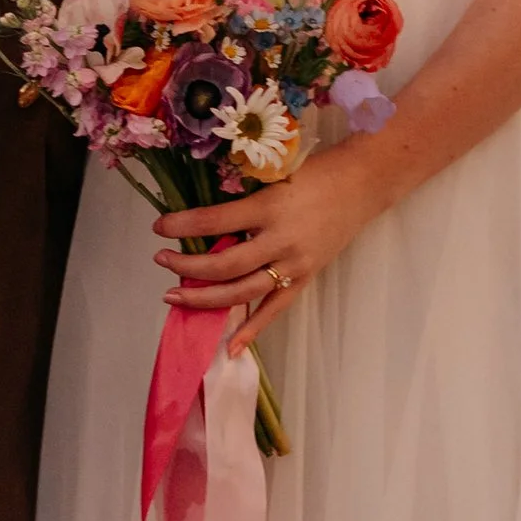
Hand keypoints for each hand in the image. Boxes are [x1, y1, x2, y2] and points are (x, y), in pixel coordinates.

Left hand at [155, 153, 379, 355]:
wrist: (361, 185)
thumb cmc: (314, 173)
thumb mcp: (273, 178)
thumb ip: (241, 202)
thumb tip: (201, 222)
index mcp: (269, 208)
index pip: (216, 221)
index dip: (183, 226)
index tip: (159, 228)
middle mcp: (280, 241)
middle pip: (226, 264)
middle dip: (188, 267)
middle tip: (161, 261)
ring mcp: (294, 265)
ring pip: (243, 291)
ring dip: (206, 298)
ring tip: (175, 296)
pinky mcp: (306, 279)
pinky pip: (274, 309)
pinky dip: (252, 330)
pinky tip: (229, 347)